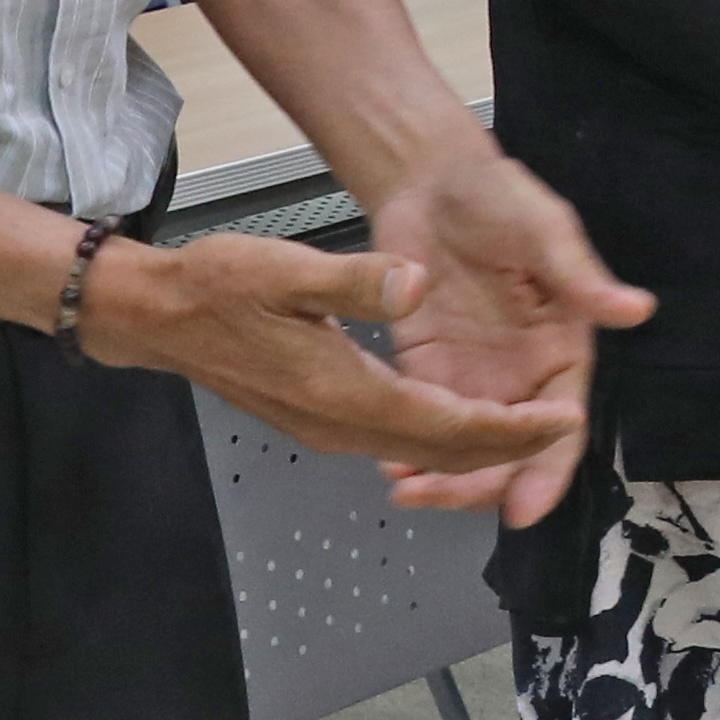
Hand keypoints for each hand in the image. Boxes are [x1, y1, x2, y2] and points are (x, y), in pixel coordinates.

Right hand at [87, 225, 588, 507]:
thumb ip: (356, 279)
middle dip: (508, 449)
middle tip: (562, 433)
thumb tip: (415, 283)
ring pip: (419, 451)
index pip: (447, 426)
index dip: (511, 429)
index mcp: (342, 391)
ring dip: (476, 449)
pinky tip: (457, 423)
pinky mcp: (317, 418)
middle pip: (442, 451)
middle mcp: (339, 423)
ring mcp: (326, 427)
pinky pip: (393, 440)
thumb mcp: (285, 268)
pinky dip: (436, 440)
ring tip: (528, 432)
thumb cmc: (215, 287)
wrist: (157, 317)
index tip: (560, 420)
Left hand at [364, 144, 646, 519]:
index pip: (560, 424)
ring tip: (408, 491)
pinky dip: (410, 448)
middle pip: (512, 451)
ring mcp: (474, 375)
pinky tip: (388, 465)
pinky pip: (423, 420)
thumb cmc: (497, 195)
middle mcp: (522, 373)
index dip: (547, 470)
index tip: (526, 508)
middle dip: (483, 486)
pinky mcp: (429, 367)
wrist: (430, 178)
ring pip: (468, 447)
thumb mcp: (544, 230)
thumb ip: (580, 276)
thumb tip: (634, 310)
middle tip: (441, 500)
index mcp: (562, 347)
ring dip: (443, 476)